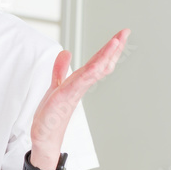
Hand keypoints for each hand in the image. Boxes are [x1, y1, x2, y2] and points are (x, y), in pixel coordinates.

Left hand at [29, 29, 129, 166]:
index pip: (97, 62)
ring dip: (106, 56)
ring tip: (117, 40)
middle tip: (125, 32)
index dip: (108, 49)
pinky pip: (80, 82)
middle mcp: (81, 86)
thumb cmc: (52, 115)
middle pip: (101, 64)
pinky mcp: (65, 97)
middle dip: (113, 48)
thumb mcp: (56, 86)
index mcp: (79, 82)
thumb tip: (66, 52)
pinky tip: (98, 63)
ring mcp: (75, 91)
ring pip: (95, 70)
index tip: (119, 36)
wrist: (45, 137)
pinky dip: (90, 72)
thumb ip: (61, 69)